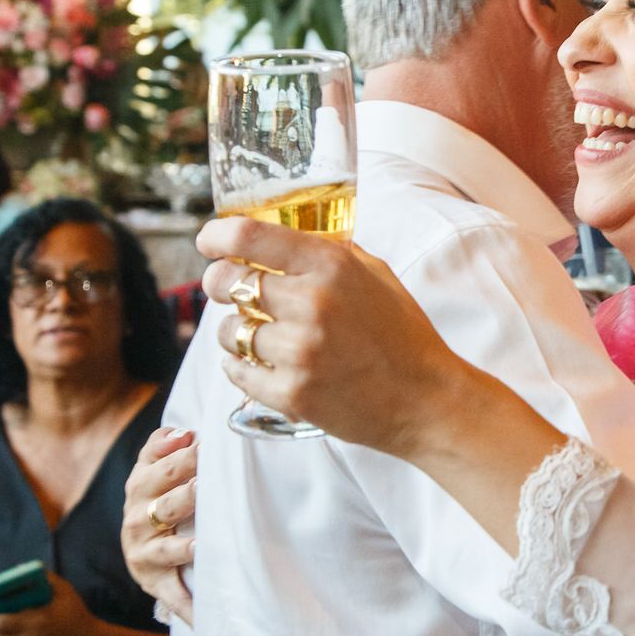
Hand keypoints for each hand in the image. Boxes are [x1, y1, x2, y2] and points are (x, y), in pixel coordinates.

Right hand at [123, 427, 196, 625]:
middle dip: (187, 494)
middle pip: (165, 502)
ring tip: (202, 545)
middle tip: (207, 486)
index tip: (204, 445)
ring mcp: (144, 550)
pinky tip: (203, 614)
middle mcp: (137, 517)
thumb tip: (183, 432)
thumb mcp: (151, 469)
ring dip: (184, 547)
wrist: (139, 548)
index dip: (181, 455)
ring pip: (167, 547)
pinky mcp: (153, 580)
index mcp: (141, 484)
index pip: (158, 466)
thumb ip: (162, 446)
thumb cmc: (157, 499)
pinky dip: (186, 605)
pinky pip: (172, 593)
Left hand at [196, 218, 466, 456]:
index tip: (208, 241)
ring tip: (259, 337)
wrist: (426, 399)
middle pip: (228, 282)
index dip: (217, 236)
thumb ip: (327, 253)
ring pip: (229, 331)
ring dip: (235, 332)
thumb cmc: (402, 335)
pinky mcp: (292, 394)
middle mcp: (312, 304)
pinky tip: (262, 366)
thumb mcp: (374, 274)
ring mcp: (300, 352)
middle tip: (225, 289)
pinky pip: (237, 373)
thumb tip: (278, 239)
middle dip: (219, 284)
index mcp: (332, 266)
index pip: (250, 236)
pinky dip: (242, 368)